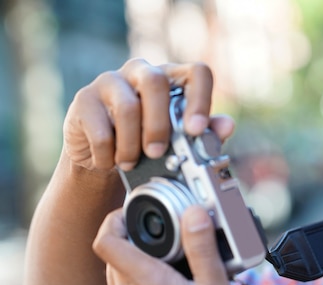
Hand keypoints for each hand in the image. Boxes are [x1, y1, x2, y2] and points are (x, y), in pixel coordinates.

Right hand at [63, 58, 234, 171]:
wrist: (104, 158)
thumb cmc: (147, 143)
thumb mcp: (178, 142)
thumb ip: (205, 135)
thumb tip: (227, 126)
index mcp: (173, 80)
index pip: (197, 73)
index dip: (201, 99)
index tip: (197, 130)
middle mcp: (143, 72)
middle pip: (157, 83)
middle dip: (160, 124)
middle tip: (157, 153)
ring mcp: (111, 81)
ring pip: (127, 105)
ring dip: (132, 144)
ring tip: (130, 163)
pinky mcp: (84, 99)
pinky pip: (99, 126)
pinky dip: (108, 153)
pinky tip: (110, 162)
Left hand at [92, 206, 253, 284]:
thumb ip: (203, 250)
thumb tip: (193, 212)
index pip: (107, 240)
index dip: (115, 218)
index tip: (135, 210)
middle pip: (114, 255)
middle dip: (136, 238)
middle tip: (172, 237)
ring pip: (119, 276)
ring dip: (139, 262)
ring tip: (177, 266)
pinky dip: (140, 284)